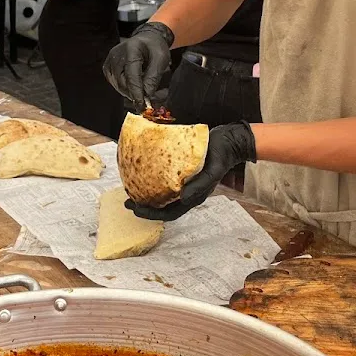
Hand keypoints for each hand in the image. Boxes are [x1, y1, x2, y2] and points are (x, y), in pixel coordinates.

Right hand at [102, 21, 173, 110]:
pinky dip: (126, 88)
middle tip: (148, 101)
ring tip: (143, 90)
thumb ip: (154, 76)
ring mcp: (110, 61)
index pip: (131, 75)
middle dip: (135, 94)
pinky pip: (116, 84)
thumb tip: (147, 94)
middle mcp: (116, 54)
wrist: (146, 39)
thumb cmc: (154, 48)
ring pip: (119, 86)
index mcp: (131, 49)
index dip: (136, 92)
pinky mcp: (108, 68)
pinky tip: (135, 85)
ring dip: (131, 93)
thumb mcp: (162, 59)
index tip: (142, 105)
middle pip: (123, 82)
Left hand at [126, 122, 257, 220]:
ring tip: (130, 189)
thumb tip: (182, 198)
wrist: (228, 141)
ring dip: (145, 194)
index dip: (152, 214)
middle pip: (162, 206)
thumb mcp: (212, 172)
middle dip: (144, 206)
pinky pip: (163, 177)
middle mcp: (186, 192)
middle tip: (127, 201)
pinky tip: (141, 171)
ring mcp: (183, 181)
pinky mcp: (180, 169)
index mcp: (193, 197)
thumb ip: (199, 186)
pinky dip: (151, 178)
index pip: (170, 213)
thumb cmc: (221, 156)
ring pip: (161, 193)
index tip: (136, 210)